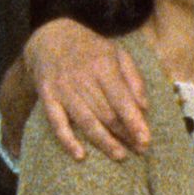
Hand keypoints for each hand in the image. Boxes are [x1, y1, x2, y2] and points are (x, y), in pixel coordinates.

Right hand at [26, 17, 150, 162]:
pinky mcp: (47, 97)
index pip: (121, 99)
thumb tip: (144, 107)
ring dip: (104, 142)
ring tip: (120, 155)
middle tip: (139, 150)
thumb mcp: (117, 54)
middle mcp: (81, 79)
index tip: (145, 140)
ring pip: (85, 121)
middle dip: (124, 134)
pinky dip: (67, 140)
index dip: (134, 121)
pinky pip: (56, 122)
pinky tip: (80, 156)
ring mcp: (62, 89)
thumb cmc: (91, 50)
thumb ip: (133, 79)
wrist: (50, 38)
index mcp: (102, 66)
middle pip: (106, 113)